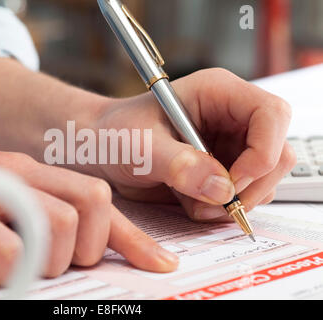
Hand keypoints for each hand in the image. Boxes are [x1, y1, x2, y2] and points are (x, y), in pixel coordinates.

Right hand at [0, 149, 177, 284]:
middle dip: (89, 244)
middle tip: (61, 261)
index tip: (160, 263)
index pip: (102, 201)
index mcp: (39, 175)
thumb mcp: (10, 205)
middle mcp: (23, 174)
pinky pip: (10, 245)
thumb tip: (80, 252)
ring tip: (25, 263)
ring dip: (52, 258)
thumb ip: (44, 219)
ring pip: (61, 222)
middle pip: (94, 201)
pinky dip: (13, 267)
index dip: (134, 237)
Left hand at [95, 68, 295, 220]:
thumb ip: (179, 165)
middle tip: (214, 203)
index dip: (263, 151)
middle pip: (276, 152)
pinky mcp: (222, 170)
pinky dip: (224, 209)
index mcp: (217, 93)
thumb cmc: (116, 134)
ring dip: (235, 202)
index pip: (271, 114)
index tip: (232, 181)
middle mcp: (231, 118)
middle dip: (251, 186)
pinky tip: (194, 204)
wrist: (102, 150)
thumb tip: (222, 188)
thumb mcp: (141, 147)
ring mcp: (229, 146)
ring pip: (265, 179)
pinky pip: (244, 195)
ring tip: (194, 204)